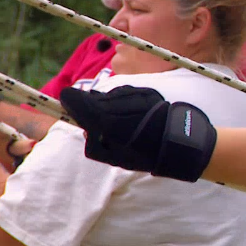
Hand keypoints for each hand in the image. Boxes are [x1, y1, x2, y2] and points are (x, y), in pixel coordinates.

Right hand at [59, 86, 215, 181]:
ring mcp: (130, 92)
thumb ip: (93, 141)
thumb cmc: (144, 154)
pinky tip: (134, 116)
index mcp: (104, 117)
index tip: (67, 106)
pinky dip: (124, 103)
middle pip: (91, 97)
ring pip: (109, 96)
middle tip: (97, 123)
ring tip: (121, 122)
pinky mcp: (144, 90)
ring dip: (108, 105)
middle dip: (89, 108)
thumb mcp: (112, 156)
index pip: (74, 99)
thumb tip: (84, 127)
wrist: (178, 141)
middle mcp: (115, 100)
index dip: (68, 103)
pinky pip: (125, 95)